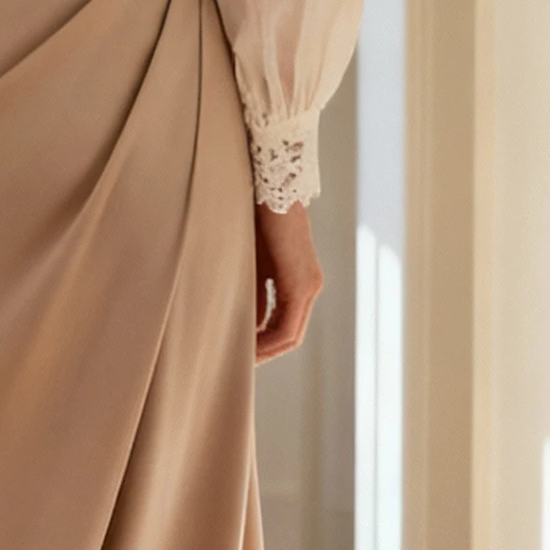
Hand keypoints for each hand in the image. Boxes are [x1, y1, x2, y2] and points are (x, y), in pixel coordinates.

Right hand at [254, 200, 321, 360]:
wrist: (268, 186)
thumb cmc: (255, 219)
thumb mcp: (252, 265)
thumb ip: (254, 296)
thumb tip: (248, 326)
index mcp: (301, 283)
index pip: (286, 329)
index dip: (265, 347)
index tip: (241, 354)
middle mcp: (311, 288)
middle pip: (291, 337)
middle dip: (265, 353)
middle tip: (238, 363)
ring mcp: (309, 285)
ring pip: (290, 334)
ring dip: (265, 349)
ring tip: (240, 358)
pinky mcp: (301, 282)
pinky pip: (286, 324)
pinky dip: (266, 338)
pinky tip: (245, 341)